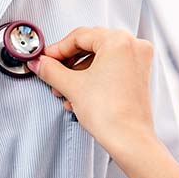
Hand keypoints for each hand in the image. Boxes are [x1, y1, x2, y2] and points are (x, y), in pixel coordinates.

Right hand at [28, 27, 178, 177]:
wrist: (130, 141)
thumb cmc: (110, 114)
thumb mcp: (73, 87)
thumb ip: (51, 70)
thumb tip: (39, 62)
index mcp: (118, 41)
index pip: (80, 36)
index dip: (58, 49)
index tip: (46, 58)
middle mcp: (132, 45)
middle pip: (90, 45)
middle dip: (68, 62)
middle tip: (53, 72)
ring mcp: (138, 59)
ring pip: (100, 57)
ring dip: (79, 72)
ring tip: (64, 90)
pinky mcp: (139, 73)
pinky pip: (111, 66)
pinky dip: (94, 76)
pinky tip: (79, 93)